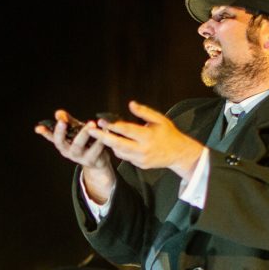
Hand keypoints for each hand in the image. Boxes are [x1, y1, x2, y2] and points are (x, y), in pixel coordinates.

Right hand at [35, 109, 117, 202]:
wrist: (98, 162)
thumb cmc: (85, 143)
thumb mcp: (75, 131)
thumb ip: (67, 121)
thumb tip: (58, 113)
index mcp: (63, 145)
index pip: (52, 138)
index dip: (46, 133)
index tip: (40, 128)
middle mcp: (69, 152)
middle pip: (62, 143)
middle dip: (61, 132)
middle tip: (63, 121)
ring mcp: (80, 157)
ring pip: (79, 146)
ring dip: (83, 134)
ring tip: (90, 123)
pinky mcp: (92, 160)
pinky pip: (96, 149)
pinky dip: (100, 139)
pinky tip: (105, 129)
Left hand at [87, 101, 204, 178]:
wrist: (178, 153)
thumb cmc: (168, 133)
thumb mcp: (159, 119)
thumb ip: (144, 112)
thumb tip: (131, 104)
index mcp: (147, 136)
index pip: (125, 130)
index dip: (112, 125)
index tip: (101, 121)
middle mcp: (142, 149)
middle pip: (117, 144)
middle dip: (102, 137)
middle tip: (91, 131)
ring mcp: (140, 159)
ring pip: (119, 152)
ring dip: (110, 143)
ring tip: (103, 134)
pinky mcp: (139, 165)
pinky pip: (125, 157)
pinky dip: (119, 150)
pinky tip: (117, 142)